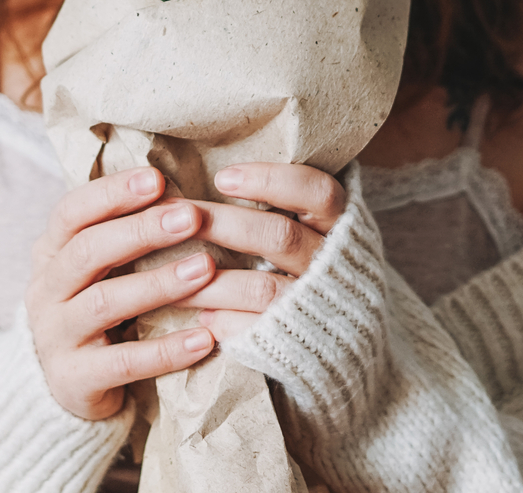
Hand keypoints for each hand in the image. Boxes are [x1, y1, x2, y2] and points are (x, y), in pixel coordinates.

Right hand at [26, 167, 221, 420]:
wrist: (64, 387)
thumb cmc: (96, 310)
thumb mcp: (98, 269)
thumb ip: (125, 235)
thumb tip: (183, 194)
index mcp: (50, 253)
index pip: (71, 212)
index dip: (112, 194)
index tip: (157, 178)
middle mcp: (45, 290)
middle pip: (88, 251)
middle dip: (141, 230)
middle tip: (191, 216)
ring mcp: (55, 336)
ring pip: (105, 302)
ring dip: (159, 283)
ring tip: (206, 268)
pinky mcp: (73, 380)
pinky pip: (124, 362)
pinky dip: (166, 350)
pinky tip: (205, 338)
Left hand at [175, 163, 346, 341]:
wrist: (353, 348)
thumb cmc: (320, 274)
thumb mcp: (320, 234)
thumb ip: (291, 207)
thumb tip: (222, 174)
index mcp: (343, 229)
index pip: (318, 192)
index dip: (272, 180)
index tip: (223, 178)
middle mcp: (332, 266)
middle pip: (280, 237)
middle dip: (225, 225)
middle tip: (182, 216)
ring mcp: (316, 308)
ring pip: (261, 288)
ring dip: (211, 281)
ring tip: (169, 272)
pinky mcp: (299, 347)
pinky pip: (256, 332)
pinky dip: (224, 322)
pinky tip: (200, 316)